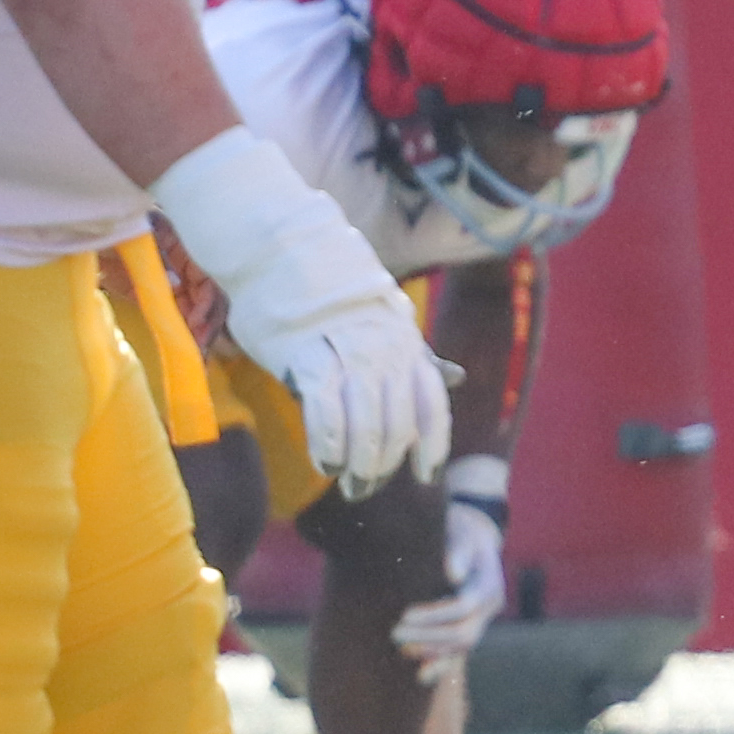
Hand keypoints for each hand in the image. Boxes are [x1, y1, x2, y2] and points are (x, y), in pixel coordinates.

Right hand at [148, 127, 448, 492]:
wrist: (275, 246)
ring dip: (358, 462)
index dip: (433, 442)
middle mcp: (382, 344)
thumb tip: (458, 378)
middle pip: (396, 421)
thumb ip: (415, 353)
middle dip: (386, 462)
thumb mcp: (383, 316)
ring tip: (349, 484)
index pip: (433, 400)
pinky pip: (324, 409)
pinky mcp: (303, 351)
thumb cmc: (329, 289)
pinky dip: (328, 443)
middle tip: (368, 487)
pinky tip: (324, 463)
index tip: (426, 474)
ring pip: (364, 421)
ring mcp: (344, 347)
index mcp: (404, 336)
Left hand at [389, 491, 508, 664]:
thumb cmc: (459, 527)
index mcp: (489, 583)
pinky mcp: (470, 625)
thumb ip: (458, 549)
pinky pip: (459, 651)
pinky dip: (442, 663)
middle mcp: (490, 605)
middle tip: (394, 633)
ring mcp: (482, 618)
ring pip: (463, 646)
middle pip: (463, 632)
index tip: (405, 614)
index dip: (433, 615)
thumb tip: (453, 573)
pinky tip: (422, 675)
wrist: (471, 532)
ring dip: (432, 650)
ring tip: (402, 648)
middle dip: (428, 636)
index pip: (462, 607)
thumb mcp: (459, 529)